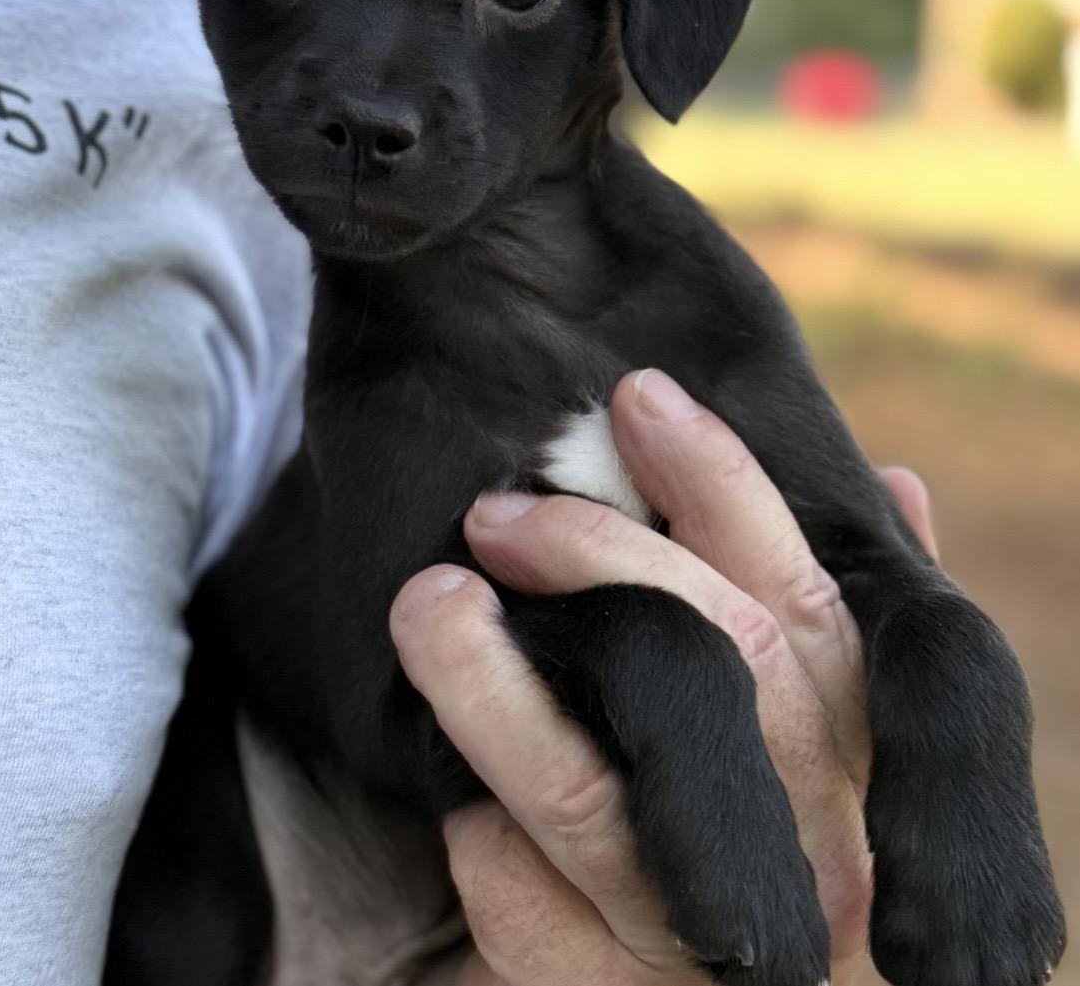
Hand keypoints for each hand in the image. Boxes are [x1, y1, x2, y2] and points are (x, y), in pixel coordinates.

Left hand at [391, 369, 934, 985]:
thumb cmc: (716, 824)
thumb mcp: (785, 725)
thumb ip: (826, 619)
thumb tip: (900, 483)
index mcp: (851, 765)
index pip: (808, 605)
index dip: (724, 486)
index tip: (639, 395)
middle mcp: (801, 852)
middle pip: (718, 671)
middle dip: (599, 560)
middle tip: (496, 510)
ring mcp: (699, 937)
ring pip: (588, 791)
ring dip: (491, 685)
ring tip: (426, 600)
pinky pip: (515, 891)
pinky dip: (475, 824)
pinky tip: (445, 784)